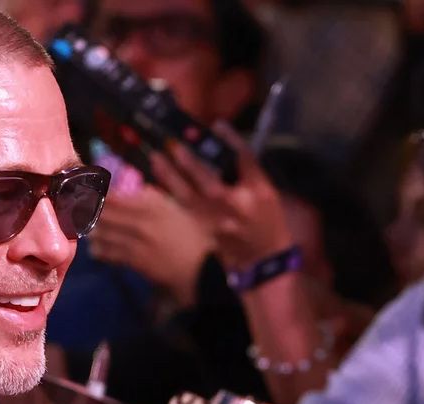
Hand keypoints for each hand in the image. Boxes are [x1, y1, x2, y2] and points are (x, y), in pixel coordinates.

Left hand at [89, 184, 214, 291]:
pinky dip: (100, 250)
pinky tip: (97, 248)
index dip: (95, 194)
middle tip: (75, 211)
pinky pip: (109, 252)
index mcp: (153, 203)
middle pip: (103, 212)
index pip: (114, 195)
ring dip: (92, 231)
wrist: (199, 268)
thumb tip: (125, 190)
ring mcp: (138, 240)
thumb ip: (151, 198)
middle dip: (86, 211)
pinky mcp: (135, 259)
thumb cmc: (190, 236)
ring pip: (103, 232)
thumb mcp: (174, 209)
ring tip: (86, 229)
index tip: (84, 193)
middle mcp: (143, 218)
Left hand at [147, 127, 293, 270]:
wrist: (263, 258)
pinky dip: (168, 193)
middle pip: (207, 178)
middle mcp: (232, 206)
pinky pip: (181, 207)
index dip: (229, 140)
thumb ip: (248, 166)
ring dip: (169, 175)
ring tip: (156, 158)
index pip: (241, 160)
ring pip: (187, 194)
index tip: (216, 125)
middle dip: (188, 160)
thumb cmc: (267, 220)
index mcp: (254, 194)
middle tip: (173, 143)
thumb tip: (225, 137)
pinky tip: (156, 182)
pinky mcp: (203, 229)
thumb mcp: (268, 191)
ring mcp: (214, 220)